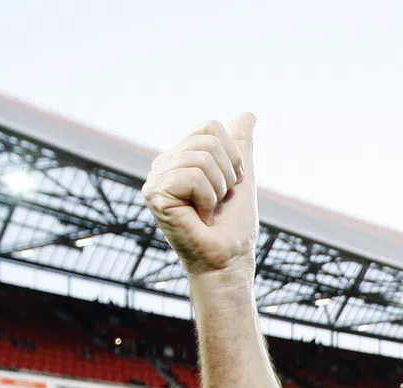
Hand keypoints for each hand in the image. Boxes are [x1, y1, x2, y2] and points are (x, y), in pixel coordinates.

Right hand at [143, 115, 258, 281]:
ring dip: (218, 189)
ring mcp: (156, 178)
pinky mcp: (155, 194)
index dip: (232, 156)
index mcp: (181, 157)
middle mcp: (164, 164)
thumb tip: (247, 114)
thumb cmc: (234, 225)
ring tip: (208, 210)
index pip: (211, 127)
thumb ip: (240, 146)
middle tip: (217, 202)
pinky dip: (207, 198)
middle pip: (208, 139)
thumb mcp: (240, 177)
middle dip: (226, 173)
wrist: (229, 258)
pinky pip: (193, 175)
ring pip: (202, 157)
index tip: (228, 186)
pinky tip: (199, 217)